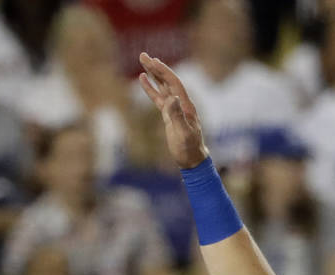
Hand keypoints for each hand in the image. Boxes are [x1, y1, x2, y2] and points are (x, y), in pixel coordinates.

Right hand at [138, 53, 208, 169]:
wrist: (192, 159)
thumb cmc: (189, 148)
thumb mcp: (183, 133)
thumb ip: (177, 116)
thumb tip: (170, 98)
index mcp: (186, 105)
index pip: (174, 83)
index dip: (164, 71)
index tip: (153, 61)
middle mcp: (181, 103)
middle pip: (167, 80)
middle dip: (156, 67)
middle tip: (143, 55)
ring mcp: (174, 108)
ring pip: (162, 86)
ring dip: (153, 73)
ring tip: (143, 61)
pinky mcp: (168, 114)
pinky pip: (158, 97)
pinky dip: (151, 88)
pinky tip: (143, 79)